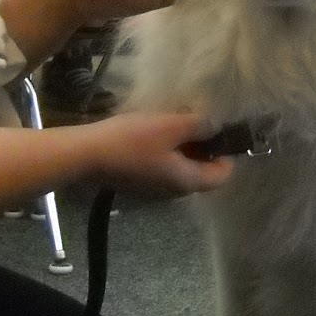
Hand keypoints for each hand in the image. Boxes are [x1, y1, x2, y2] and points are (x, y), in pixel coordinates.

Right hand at [83, 111, 235, 195]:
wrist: (86, 155)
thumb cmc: (133, 140)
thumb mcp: (172, 126)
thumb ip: (200, 126)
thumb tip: (218, 127)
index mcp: (187, 182)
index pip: (222, 176)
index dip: (228, 154)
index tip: (222, 131)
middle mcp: (174, 192)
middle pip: (202, 173)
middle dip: (205, 148)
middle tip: (197, 122)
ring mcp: (154, 190)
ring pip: (181, 169)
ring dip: (184, 148)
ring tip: (175, 123)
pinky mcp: (139, 183)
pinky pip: (163, 168)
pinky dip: (167, 153)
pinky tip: (155, 133)